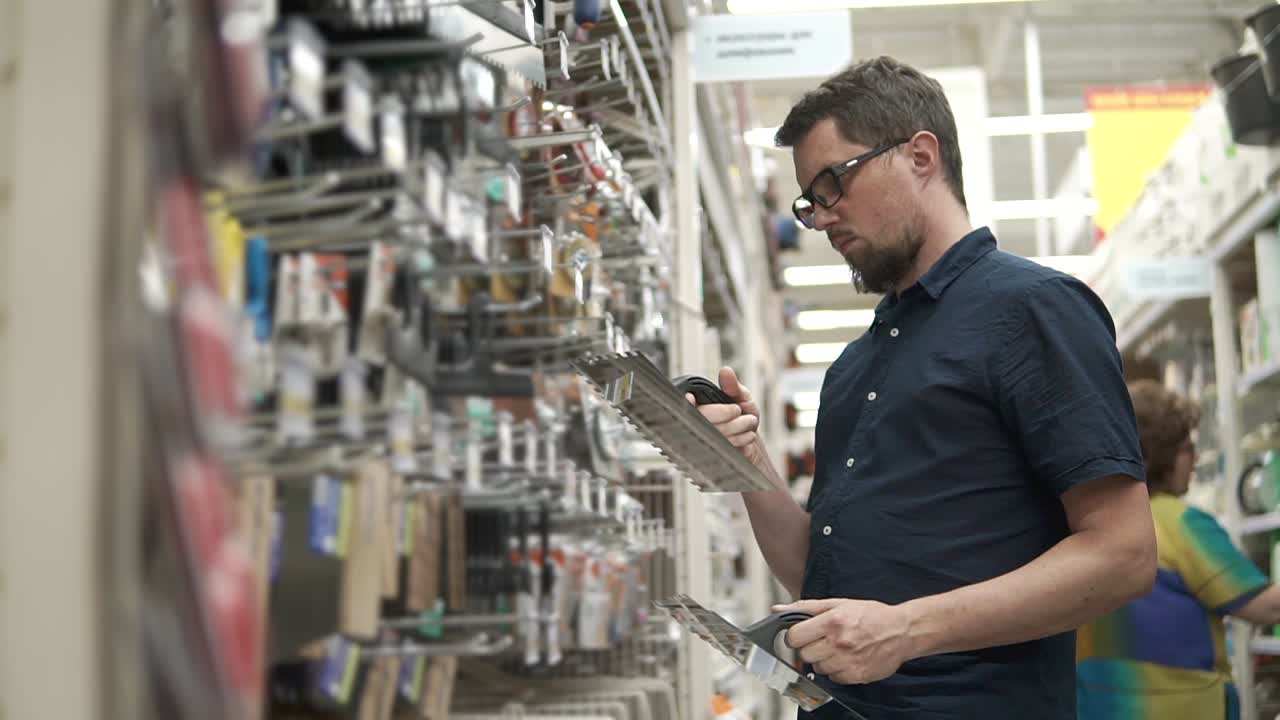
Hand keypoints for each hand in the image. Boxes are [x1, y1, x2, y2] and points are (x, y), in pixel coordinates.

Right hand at [686, 367, 765, 466]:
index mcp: (699, 405)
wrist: (752, 443)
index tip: (690, 398)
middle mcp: (696, 422)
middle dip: (725, 414)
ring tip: (749, 422)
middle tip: (739, 410)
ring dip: (737, 426)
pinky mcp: (711, 454)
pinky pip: (722, 446)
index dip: (684, 403)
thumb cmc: (744, 417)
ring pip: (714, 433)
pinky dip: (739, 439)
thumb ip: (732, 386)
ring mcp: (702, 440)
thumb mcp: (742, 397)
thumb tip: (726, 371)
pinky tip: (747, 435)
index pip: (684, 404)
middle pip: (701, 418)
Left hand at [774, 598, 914, 685]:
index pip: (794, 636)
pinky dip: (837, 671)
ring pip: (817, 668)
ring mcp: (848, 661)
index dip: (796, 636)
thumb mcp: (839, 603)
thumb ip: (805, 607)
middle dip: (810, 647)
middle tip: (823, 640)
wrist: (902, 631)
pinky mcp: (857, 675)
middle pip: (804, 654)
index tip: (802, 634)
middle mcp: (839, 642)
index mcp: (832, 621)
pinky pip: (833, 678)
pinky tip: (848, 658)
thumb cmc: (871, 615)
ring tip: (838, 648)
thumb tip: (777, 609)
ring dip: (824, 660)